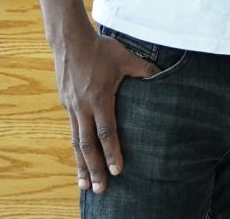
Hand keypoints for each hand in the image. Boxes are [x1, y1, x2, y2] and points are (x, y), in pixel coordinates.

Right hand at [50, 28, 158, 193]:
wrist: (70, 40)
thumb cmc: (100, 49)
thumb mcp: (125, 57)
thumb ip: (144, 69)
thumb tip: (163, 75)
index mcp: (99, 98)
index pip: (106, 131)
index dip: (112, 152)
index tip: (117, 171)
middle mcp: (82, 107)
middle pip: (87, 145)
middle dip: (94, 169)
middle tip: (99, 190)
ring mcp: (72, 107)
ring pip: (76, 142)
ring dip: (81, 165)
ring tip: (84, 185)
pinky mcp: (66, 105)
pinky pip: (71, 132)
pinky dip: (75, 150)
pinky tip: (79, 161)